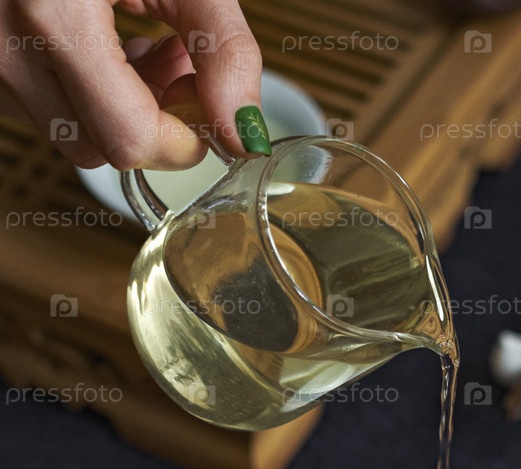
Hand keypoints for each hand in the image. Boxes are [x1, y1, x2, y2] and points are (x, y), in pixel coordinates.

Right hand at [0, 0, 264, 168]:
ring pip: (80, 136)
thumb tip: (244, 135)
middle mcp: (7, 49)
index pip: (131, 137)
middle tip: (180, 65)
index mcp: (51, 15)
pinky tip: (109, 49)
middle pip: (108, 148)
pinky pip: (53, 113)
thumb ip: (224, 50)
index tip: (211, 116)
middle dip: (160, 122)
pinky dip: (94, 97)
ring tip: (145, 46)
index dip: (185, 140)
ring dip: (128, 110)